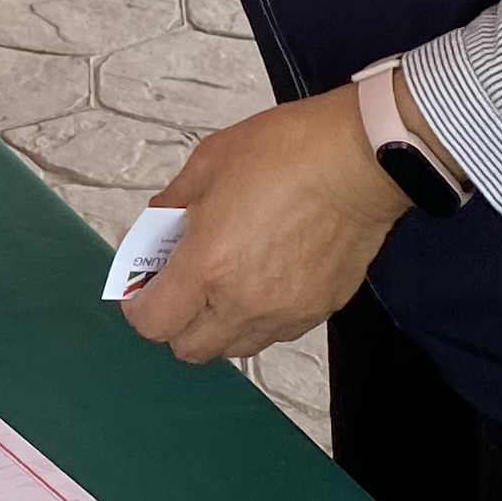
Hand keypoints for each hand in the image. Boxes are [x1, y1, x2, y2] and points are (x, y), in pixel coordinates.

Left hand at [120, 88, 406, 364]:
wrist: (361, 159)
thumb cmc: (290, 151)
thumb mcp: (210, 162)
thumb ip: (173, 204)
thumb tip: (157, 229)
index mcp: (208, 264)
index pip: (154, 323)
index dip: (140, 307)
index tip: (143, 288)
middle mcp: (243, 301)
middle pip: (189, 349)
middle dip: (176, 322)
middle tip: (180, 286)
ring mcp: (284, 312)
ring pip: (233, 348)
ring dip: (218, 325)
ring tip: (225, 282)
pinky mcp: (317, 311)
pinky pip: (274, 334)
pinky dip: (259, 318)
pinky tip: (264, 279)